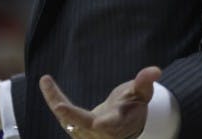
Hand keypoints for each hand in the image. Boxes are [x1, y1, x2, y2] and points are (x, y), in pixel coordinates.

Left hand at [40, 66, 160, 138]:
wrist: (123, 126)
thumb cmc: (133, 107)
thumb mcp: (142, 94)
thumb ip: (145, 83)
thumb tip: (156, 70)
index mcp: (118, 124)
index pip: (108, 127)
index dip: (100, 125)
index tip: (96, 123)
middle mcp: (100, 133)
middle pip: (83, 126)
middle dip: (71, 116)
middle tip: (59, 106)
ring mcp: (86, 133)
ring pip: (68, 121)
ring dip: (56, 101)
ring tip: (47, 83)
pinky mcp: (75, 127)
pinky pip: (63, 114)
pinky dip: (54, 97)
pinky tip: (45, 82)